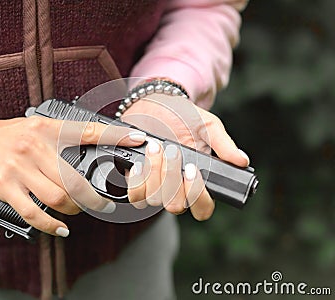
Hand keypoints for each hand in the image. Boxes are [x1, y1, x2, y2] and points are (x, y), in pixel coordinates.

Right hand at [0, 115, 145, 235]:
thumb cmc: (3, 135)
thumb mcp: (33, 127)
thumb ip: (58, 139)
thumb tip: (87, 155)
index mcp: (47, 128)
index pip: (88, 131)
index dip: (116, 137)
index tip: (139, 140)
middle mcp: (35, 146)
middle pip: (76, 179)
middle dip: (95, 199)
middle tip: (105, 205)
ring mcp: (19, 167)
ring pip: (59, 197)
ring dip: (76, 210)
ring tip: (80, 212)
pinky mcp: (4, 186)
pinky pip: (34, 212)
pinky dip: (51, 225)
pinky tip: (61, 228)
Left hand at [122, 94, 248, 219]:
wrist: (156, 104)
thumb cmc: (184, 116)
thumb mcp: (208, 126)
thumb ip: (223, 144)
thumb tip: (242, 160)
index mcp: (199, 182)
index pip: (203, 208)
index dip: (198, 197)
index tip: (193, 170)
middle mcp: (177, 189)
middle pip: (176, 206)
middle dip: (173, 178)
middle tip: (172, 151)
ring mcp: (156, 187)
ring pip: (155, 200)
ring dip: (155, 173)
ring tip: (156, 147)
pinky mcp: (138, 181)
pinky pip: (135, 195)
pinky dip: (138, 180)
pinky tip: (140, 161)